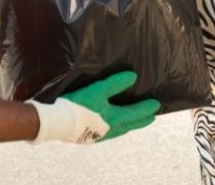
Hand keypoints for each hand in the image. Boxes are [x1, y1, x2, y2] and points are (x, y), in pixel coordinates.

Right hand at [28, 71, 159, 143]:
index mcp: (114, 119)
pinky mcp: (88, 136)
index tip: (156, 105)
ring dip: (129, 124)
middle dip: (141, 120)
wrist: (57, 123)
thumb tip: (133, 77)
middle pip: (130, 125)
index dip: (146, 108)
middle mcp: (110, 130)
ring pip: (120, 130)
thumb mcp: (97, 91)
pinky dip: (116, 128)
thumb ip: (115, 83)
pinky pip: (109, 132)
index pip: (136, 113)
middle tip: (151, 117)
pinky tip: (108, 125)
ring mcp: (99, 135)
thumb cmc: (78, 106)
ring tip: (132, 121)